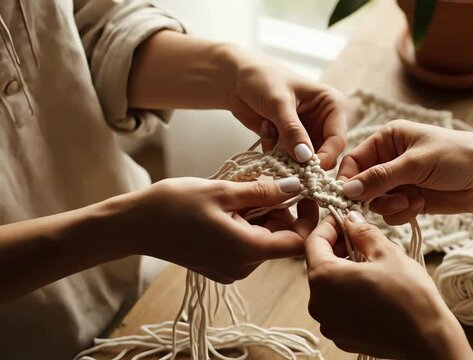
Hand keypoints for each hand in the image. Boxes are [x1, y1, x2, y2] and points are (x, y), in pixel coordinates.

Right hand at [127, 177, 317, 282]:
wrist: (132, 226)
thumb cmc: (174, 206)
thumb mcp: (223, 192)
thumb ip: (264, 192)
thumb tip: (296, 186)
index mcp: (248, 250)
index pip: (298, 242)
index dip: (306, 216)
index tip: (301, 191)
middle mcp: (244, 267)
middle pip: (281, 238)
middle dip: (279, 209)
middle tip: (261, 182)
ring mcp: (231, 269)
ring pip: (264, 239)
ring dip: (261, 214)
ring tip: (239, 191)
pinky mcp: (220, 266)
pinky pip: (246, 244)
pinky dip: (246, 224)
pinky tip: (228, 206)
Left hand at [225, 49, 346, 168]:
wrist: (236, 79)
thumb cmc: (262, 80)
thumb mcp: (278, 103)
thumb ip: (292, 130)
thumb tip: (305, 157)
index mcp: (332, 105)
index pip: (337, 139)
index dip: (325, 157)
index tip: (307, 170)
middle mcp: (324, 121)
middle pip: (325, 154)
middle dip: (303, 160)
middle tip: (284, 158)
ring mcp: (308, 133)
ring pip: (305, 160)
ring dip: (285, 154)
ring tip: (269, 129)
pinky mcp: (291, 142)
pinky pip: (288, 159)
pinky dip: (274, 151)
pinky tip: (265, 128)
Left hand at [305, 213, 472, 359]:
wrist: (427, 340)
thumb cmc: (409, 296)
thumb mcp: (387, 252)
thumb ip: (363, 232)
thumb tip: (351, 220)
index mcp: (324, 278)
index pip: (314, 241)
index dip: (329, 225)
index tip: (344, 218)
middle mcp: (318, 303)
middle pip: (319, 264)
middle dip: (338, 247)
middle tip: (362, 238)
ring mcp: (328, 323)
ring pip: (329, 286)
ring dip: (344, 270)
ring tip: (371, 264)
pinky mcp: (341, 336)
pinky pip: (337, 307)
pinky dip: (349, 293)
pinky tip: (372, 288)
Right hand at [338, 120, 472, 223]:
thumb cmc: (457, 157)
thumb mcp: (415, 163)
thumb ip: (380, 177)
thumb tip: (347, 190)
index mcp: (388, 139)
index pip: (354, 160)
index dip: (348, 180)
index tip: (347, 198)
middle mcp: (390, 159)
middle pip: (362, 184)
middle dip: (373, 196)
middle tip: (391, 201)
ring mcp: (400, 181)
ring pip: (376, 201)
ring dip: (390, 206)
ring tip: (410, 202)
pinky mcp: (410, 200)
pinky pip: (391, 213)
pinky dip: (401, 213)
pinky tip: (419, 206)